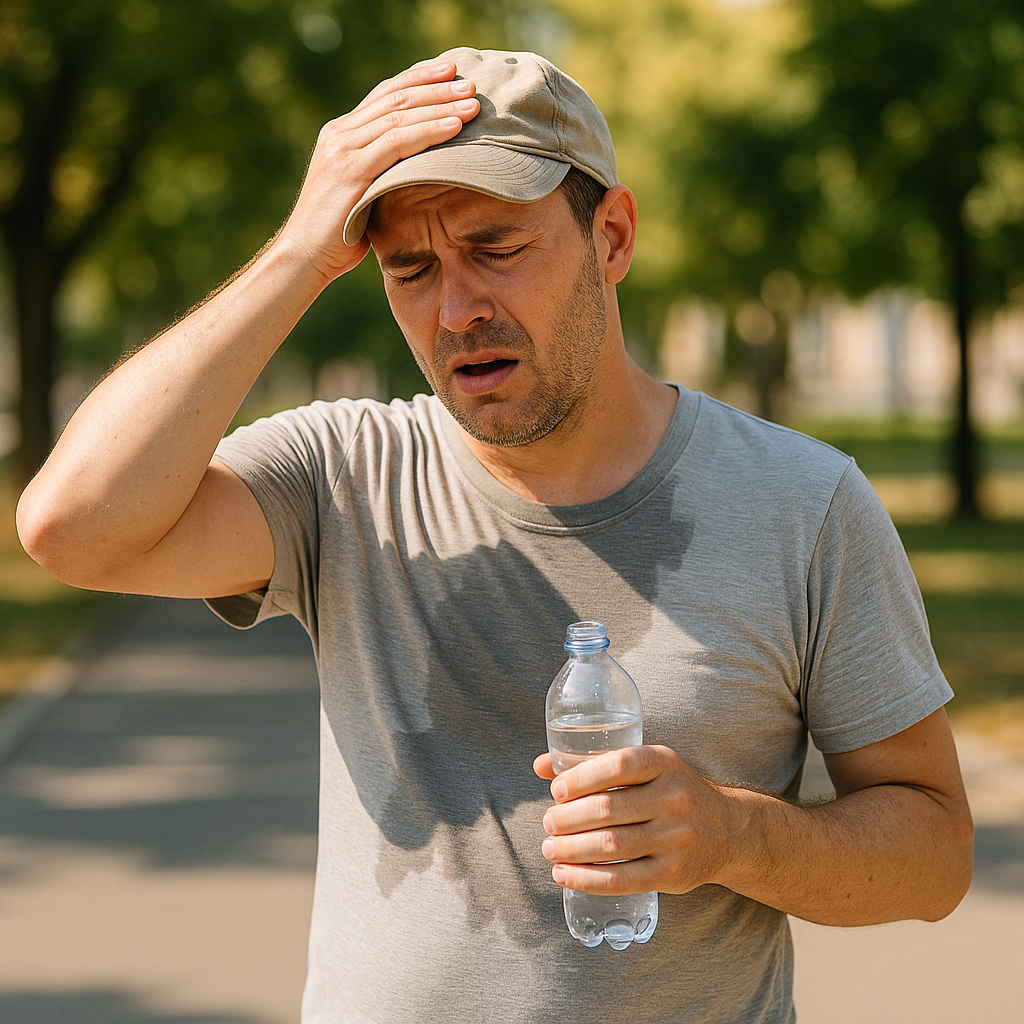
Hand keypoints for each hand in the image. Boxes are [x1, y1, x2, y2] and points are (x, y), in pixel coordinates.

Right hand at [277, 61, 479, 281]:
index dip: (418, 79)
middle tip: (470, 82)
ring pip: (399, 115)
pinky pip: (397, 143)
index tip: (449, 72)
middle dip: (435, 87)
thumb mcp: (363, 193)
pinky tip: (454, 127)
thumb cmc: (338, 235)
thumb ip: (383, 174)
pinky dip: (428, 132)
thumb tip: (420, 173)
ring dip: (439, 106)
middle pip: (394, 98)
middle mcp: (339, 134)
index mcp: (341, 134)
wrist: (304, 256)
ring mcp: (343, 149)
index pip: (384, 95)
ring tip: (472, 102)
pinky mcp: (350, 170)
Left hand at [533, 745, 735, 895]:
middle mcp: (673, 798)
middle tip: (549, 823)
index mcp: (664, 763)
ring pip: (611, 846)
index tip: (557, 791)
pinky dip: (587, 879)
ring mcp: (676, 838)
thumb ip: (594, 763)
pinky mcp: (673, 873)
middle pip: (609, 810)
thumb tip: (541, 765)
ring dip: (571, 850)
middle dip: (569, 818)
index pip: (619, 765)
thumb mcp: (646, 766)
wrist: (729, 831)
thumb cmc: (673, 791)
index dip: (582, 778)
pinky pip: (622, 879)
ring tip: (550, 848)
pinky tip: (565, 874)